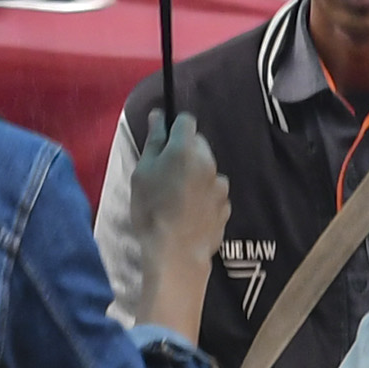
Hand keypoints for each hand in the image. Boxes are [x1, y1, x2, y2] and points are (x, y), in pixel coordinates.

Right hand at [126, 113, 230, 340]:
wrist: (175, 252)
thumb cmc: (151, 210)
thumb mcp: (142, 173)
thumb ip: (154, 141)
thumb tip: (158, 115)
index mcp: (186, 149)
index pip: (186, 121)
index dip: (174, 129)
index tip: (164, 145)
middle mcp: (209, 162)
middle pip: (199, 145)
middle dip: (186, 153)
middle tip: (167, 175)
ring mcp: (221, 186)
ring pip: (208, 170)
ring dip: (197, 176)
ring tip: (179, 198)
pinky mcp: (226, 206)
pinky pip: (214, 193)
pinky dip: (205, 198)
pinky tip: (191, 213)